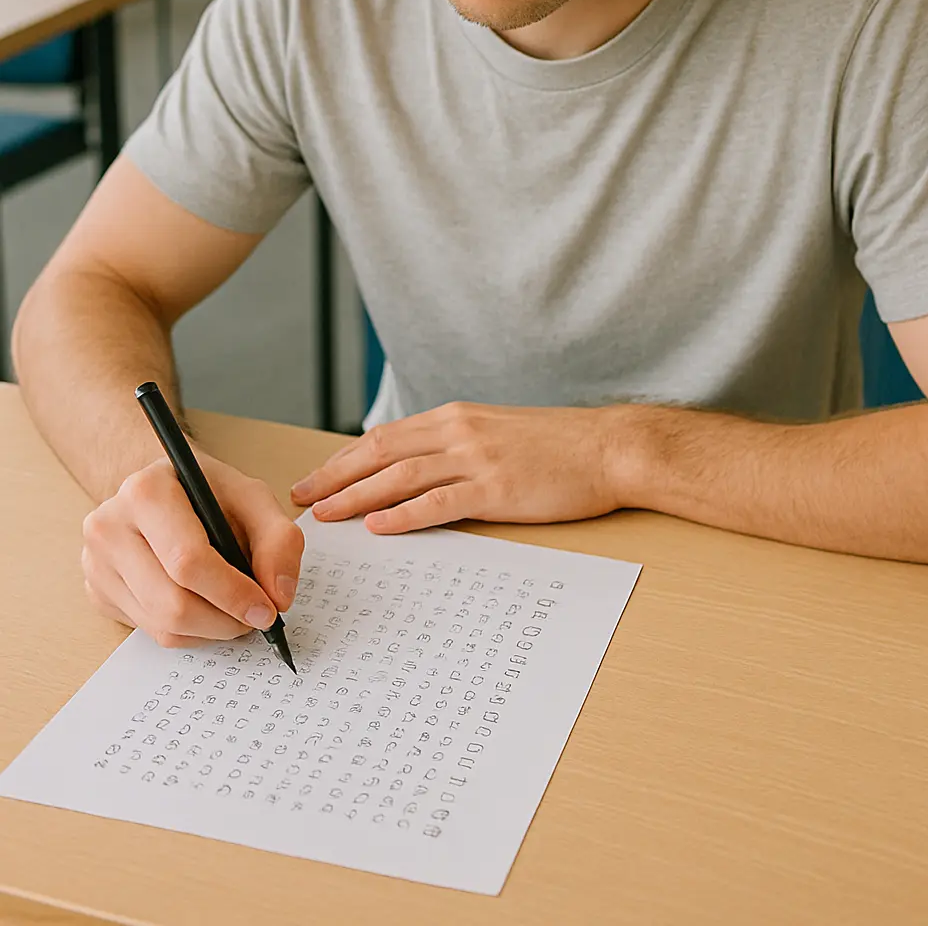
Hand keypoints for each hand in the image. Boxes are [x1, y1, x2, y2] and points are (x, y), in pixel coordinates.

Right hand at [81, 453, 304, 647]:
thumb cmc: (208, 492)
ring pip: (162, 625)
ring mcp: (96, 564)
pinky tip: (205, 607)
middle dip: (224, 620)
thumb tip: (279, 597)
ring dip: (210, 630)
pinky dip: (189, 631)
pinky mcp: (98, 593)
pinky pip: (151, 632)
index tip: (266, 610)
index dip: (233, 593)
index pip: (188, 561)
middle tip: (255, 617)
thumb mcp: (252, 497)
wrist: (162, 488)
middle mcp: (109, 528)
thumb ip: (279, 539)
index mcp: (146, 492)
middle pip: (172, 602)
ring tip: (235, 612)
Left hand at [290, 401, 629, 533]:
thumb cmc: (559, 446)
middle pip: (379, 451)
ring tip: (323, 515)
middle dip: (334, 476)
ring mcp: (477, 459)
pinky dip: (405, 515)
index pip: (384, 436)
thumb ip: (458, 445)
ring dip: (355, 496)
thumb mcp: (498, 432)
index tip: (315, 477)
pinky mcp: (497, 489)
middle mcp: (458, 431)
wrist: (610, 447)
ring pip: (399, 475)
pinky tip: (378, 527)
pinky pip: (440, 502)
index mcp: (456, 417)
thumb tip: (418, 468)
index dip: (343, 458)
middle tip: (300, 499)